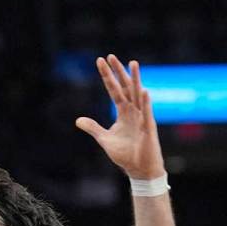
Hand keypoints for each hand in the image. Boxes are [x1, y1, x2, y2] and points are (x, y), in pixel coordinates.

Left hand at [76, 55, 164, 179]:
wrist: (139, 169)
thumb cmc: (126, 154)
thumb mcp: (105, 139)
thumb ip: (93, 128)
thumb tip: (78, 120)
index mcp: (124, 112)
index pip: (114, 90)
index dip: (107, 77)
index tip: (100, 61)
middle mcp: (133, 111)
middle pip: (125, 87)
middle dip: (118, 72)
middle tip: (111, 56)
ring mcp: (142, 118)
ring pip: (138, 94)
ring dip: (135, 79)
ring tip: (133, 63)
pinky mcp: (148, 128)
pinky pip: (147, 113)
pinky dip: (145, 102)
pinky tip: (144, 91)